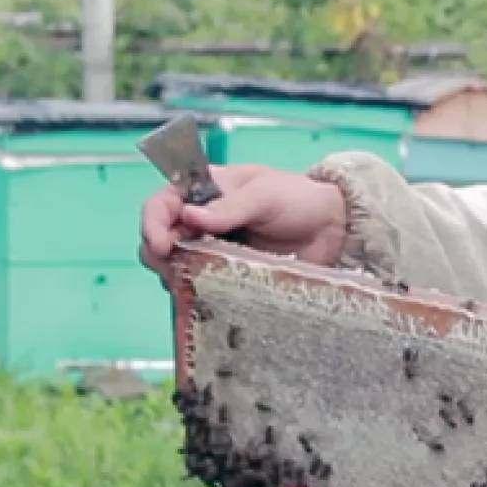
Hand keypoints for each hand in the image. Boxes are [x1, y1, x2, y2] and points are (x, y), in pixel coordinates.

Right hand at [139, 164, 349, 281]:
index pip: (162, 203)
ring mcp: (212, 250)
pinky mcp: (225, 276)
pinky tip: (208, 295)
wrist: (334, 230)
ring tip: (196, 282)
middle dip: (160, 255)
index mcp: (205, 191)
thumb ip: (230, 206)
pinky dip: (196, 292)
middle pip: (159, 239)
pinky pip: (200, 286)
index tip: (161, 245)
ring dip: (177, 276)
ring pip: (174, 267)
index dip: (152, 223)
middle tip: (177, 271)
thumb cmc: (301, 200)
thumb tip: (190, 216)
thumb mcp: (266, 195)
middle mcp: (201, 220)